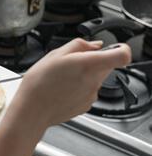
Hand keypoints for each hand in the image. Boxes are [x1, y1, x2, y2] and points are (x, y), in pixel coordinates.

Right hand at [13, 38, 130, 126]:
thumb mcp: (54, 54)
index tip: (113, 49)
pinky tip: (62, 90)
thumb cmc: (38, 84)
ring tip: (62, 79)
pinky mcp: (86, 105)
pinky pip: (88, 91)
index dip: (121, 49)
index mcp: (88, 64)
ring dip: (83, 76)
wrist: (32, 110)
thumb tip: (94, 45)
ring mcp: (92, 95)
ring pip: (96, 78)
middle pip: (106, 65)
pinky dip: (79, 89)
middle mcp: (94, 80)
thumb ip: (79, 45)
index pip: (122, 55)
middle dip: (92, 62)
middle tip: (71, 64)